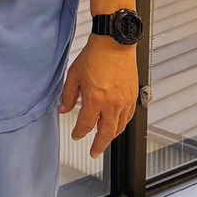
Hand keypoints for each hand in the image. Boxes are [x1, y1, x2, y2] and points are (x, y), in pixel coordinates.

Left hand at [60, 36, 137, 159]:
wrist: (114, 43)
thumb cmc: (94, 56)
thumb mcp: (74, 75)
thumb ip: (68, 96)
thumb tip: (63, 109)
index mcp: (95, 99)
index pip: (85, 125)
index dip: (79, 133)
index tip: (76, 136)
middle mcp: (111, 104)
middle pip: (105, 133)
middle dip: (98, 146)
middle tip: (94, 153)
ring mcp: (124, 101)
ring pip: (119, 127)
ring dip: (110, 137)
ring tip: (104, 141)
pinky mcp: (133, 96)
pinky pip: (128, 117)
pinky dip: (121, 125)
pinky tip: (116, 126)